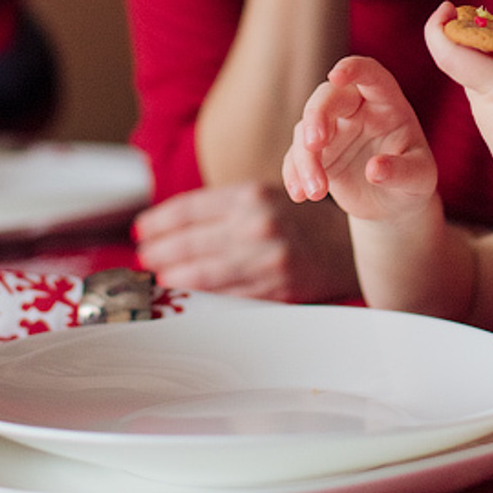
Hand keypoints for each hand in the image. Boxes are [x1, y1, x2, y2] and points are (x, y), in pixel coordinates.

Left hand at [132, 183, 359, 301]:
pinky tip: (188, 295)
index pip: (190, 209)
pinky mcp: (275, 290)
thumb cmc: (301, 217)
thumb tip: (172, 226)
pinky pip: (228, 297)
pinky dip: (203, 298)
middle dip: (160, 251)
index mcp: (251, 195)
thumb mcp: (265, 194)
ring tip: (157, 277)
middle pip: (190, 242)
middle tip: (144, 257)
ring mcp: (266, 261)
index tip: (142, 230)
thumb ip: (223, 207)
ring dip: (174, 277)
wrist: (350, 244)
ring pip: (203, 274)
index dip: (159, 221)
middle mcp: (257, 226)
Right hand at [283, 55, 439, 221]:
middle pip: (328, 97)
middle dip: (316, 116)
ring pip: (306, 129)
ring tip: (316, 193)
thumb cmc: (414, 180)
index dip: (353, 69)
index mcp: (386, 102)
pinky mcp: (317, 153)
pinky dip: (294, 173)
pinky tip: (299, 194)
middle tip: (315, 144)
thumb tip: (375, 170)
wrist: (394, 204)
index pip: (369, 74)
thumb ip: (402, 172)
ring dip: (305, 159)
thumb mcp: (420, 178)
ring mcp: (333, 129)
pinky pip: (296, 156)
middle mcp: (356, 109)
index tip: (336, 75)